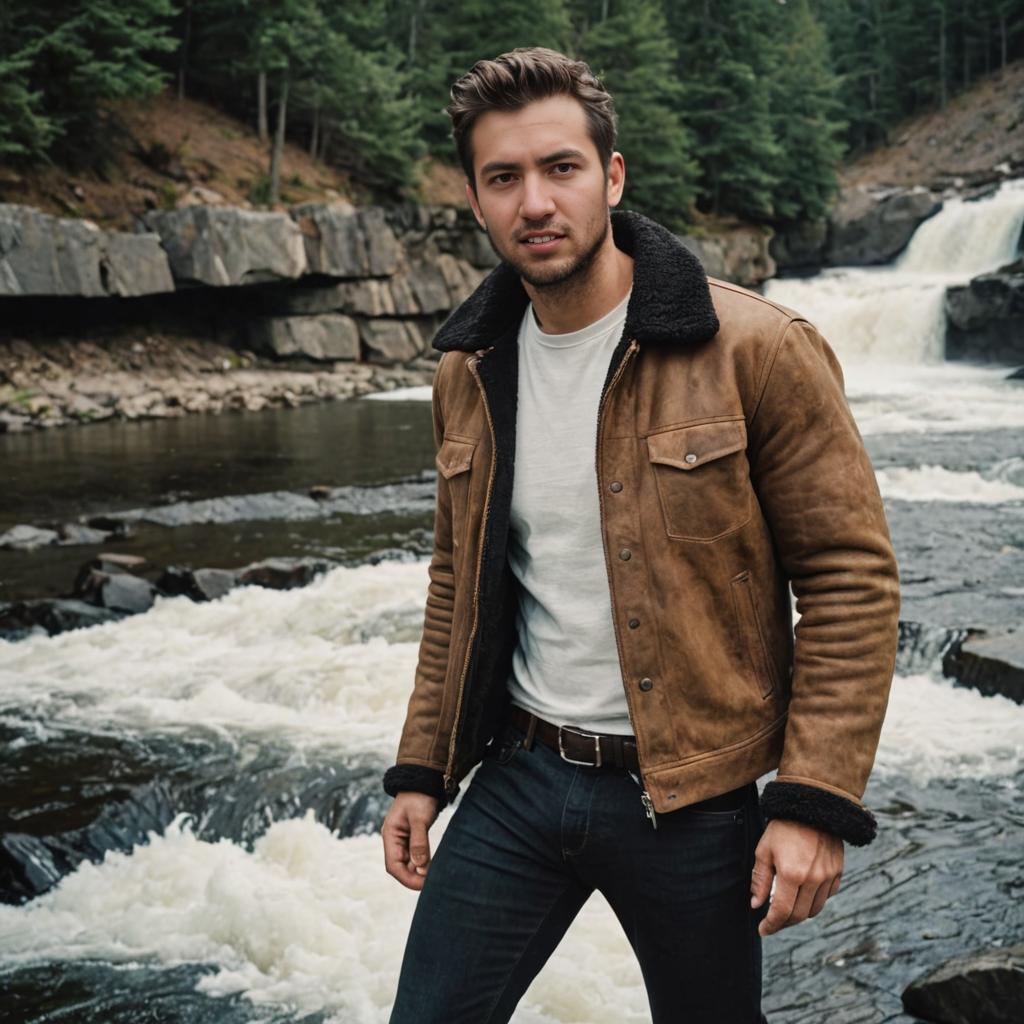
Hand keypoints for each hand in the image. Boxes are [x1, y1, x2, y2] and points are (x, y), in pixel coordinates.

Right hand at [382, 791, 439, 890]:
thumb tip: (420, 867)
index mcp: (390, 835)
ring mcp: (403, 839)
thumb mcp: (420, 818)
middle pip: (400, 867)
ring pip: (408, 863)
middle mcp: (394, 840)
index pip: (393, 865)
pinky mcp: (412, 837)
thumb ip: (419, 842)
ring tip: (435, 876)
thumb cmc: (420, 796)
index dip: (406, 878)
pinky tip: (434, 866)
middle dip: (414, 877)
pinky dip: (423, 863)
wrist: (424, 781)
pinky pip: (415, 856)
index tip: (423, 884)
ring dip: (419, 871)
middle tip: (433, 882)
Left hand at [750, 819, 842, 935]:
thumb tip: (757, 904)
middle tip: (772, 923)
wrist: (812, 806)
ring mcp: (828, 876)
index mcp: (792, 874)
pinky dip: (815, 901)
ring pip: (815, 908)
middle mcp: (813, 879)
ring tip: (786, 911)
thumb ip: (761, 879)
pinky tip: (803, 895)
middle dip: (784, 923)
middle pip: (800, 915)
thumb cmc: (783, 827)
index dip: (771, 925)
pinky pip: (827, 895)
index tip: (762, 930)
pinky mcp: (838, 871)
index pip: (782, 912)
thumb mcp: (764, 850)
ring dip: (800, 914)